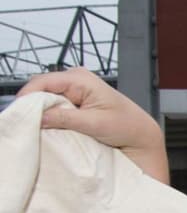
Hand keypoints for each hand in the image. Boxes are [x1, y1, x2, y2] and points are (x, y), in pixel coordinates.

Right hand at [18, 69, 168, 182]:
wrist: (140, 134)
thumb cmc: (126, 126)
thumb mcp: (95, 124)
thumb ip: (66, 119)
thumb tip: (39, 117)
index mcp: (80, 78)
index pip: (43, 82)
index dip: (28, 97)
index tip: (19, 114)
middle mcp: (75, 79)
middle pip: (41, 88)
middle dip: (32, 105)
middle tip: (26, 125)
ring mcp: (74, 89)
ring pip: (46, 97)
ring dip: (41, 111)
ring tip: (37, 127)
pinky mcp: (74, 100)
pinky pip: (54, 105)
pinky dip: (49, 115)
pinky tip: (49, 126)